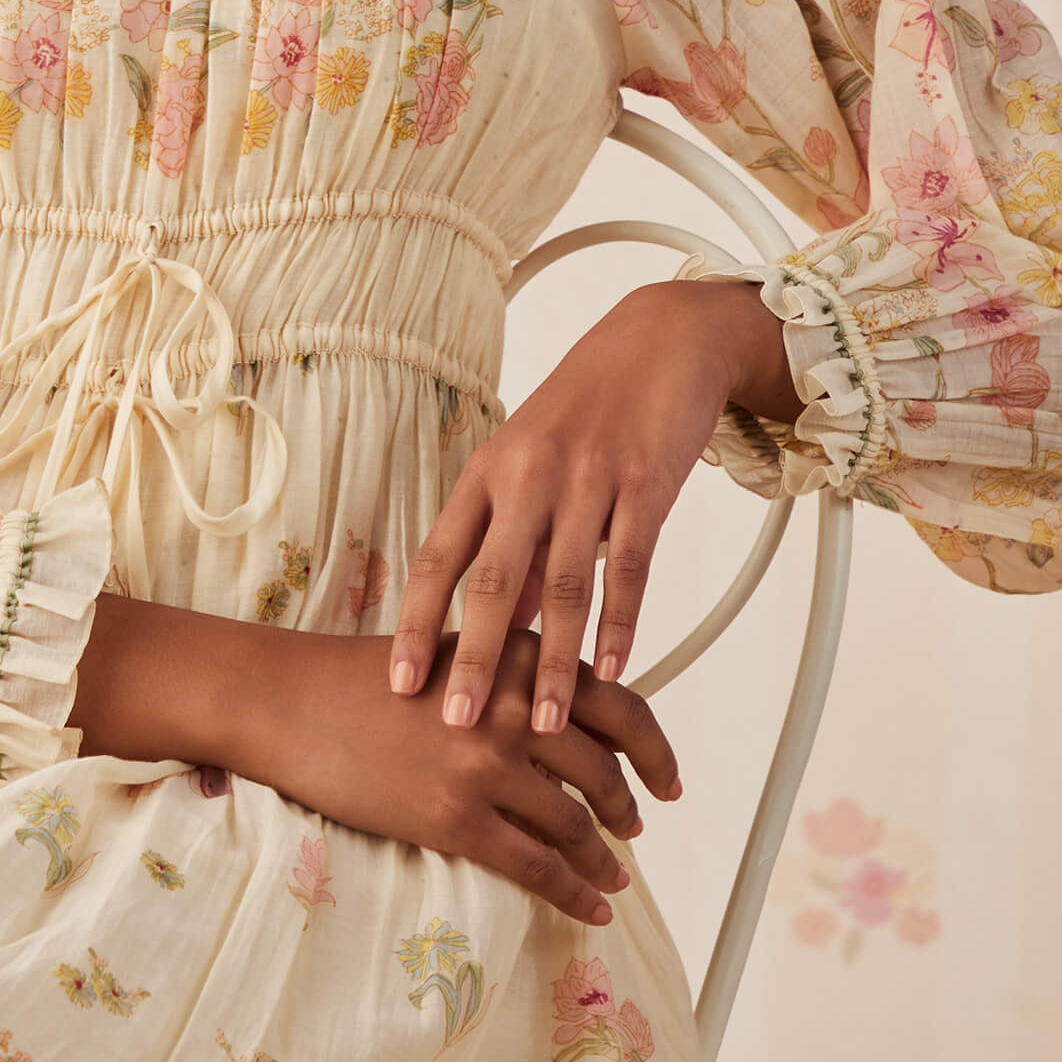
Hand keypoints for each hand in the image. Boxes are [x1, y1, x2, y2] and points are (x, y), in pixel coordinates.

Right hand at [239, 622, 683, 927]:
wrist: (290, 703)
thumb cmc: (361, 679)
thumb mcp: (454, 653)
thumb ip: (513, 680)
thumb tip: (568, 725)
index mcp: (518, 659)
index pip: (619, 706)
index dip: (654, 750)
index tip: (669, 780)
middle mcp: (513, 709)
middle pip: (604, 770)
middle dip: (628, 807)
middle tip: (635, 829)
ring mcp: (485, 767)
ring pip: (576, 825)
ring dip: (605, 858)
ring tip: (615, 876)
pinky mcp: (454, 818)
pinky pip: (537, 867)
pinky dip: (574, 892)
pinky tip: (592, 907)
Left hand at [388, 274, 797, 736]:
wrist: (661, 338)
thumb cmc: (588, 408)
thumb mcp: (532, 464)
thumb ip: (513, 543)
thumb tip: (495, 630)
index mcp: (488, 471)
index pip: (440, 557)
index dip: (417, 623)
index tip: (400, 684)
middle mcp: (529, 474)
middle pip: (492, 578)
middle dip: (473, 657)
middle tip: (459, 724)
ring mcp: (589, 477)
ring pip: (564, 583)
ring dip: (552, 660)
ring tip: (542, 722)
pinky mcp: (647, 482)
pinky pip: (631, 564)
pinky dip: (623, 621)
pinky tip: (616, 668)